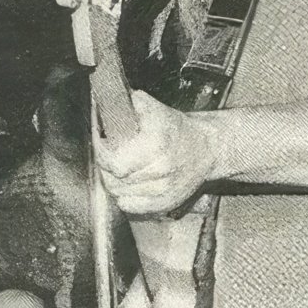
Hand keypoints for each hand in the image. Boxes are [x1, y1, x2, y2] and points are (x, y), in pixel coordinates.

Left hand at [94, 90, 220, 216]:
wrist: (206, 148)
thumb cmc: (178, 129)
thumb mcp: (155, 108)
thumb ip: (131, 103)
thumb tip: (108, 100)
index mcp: (156, 145)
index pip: (113, 162)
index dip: (101, 151)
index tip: (100, 141)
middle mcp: (161, 170)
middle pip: (114, 179)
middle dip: (105, 165)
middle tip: (109, 154)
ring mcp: (164, 191)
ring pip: (119, 193)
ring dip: (113, 180)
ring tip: (118, 167)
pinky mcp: (166, 204)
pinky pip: (131, 206)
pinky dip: (124, 196)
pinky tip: (127, 184)